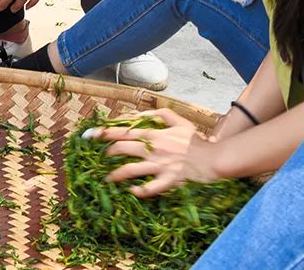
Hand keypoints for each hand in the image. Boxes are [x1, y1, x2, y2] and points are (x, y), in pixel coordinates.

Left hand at [85, 109, 220, 196]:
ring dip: (115, 175)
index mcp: (153, 134)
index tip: (90, 135)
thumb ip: (157, 114)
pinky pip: (148, 189)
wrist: (213, 158)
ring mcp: (159, 166)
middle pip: (121, 149)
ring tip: (107, 179)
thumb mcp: (177, 120)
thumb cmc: (194, 140)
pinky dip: (138, 191)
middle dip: (107, 154)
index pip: (123, 131)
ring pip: (129, 170)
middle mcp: (152, 149)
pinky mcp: (167, 181)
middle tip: (101, 158)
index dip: (104, 132)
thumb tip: (137, 114)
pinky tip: (131, 191)